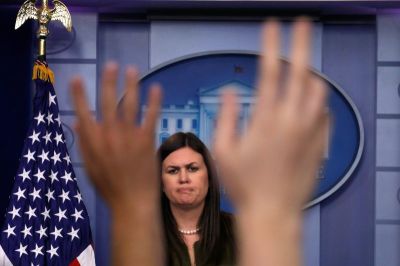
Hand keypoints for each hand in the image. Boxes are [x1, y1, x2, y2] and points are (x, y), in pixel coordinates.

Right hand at [70, 63, 161, 210]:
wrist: (132, 203)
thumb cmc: (110, 187)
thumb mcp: (91, 167)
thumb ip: (84, 144)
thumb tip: (77, 122)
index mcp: (92, 142)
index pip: (82, 112)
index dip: (79, 94)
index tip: (77, 78)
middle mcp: (109, 135)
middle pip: (107, 102)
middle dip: (109, 81)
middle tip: (111, 65)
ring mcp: (128, 136)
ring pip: (129, 104)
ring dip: (131, 85)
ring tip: (132, 69)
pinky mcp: (146, 140)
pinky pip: (150, 116)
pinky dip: (154, 101)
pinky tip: (156, 88)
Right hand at [214, 19, 328, 265]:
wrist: (272, 212)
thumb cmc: (243, 184)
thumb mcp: (223, 150)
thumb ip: (226, 116)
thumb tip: (230, 91)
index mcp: (266, 119)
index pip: (270, 72)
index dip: (271, 45)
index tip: (272, 25)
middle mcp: (292, 119)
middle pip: (300, 72)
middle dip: (301, 43)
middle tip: (302, 23)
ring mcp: (310, 131)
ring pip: (318, 90)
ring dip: (311, 72)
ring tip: (304, 63)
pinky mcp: (320, 143)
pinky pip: (324, 112)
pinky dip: (317, 99)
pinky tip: (310, 99)